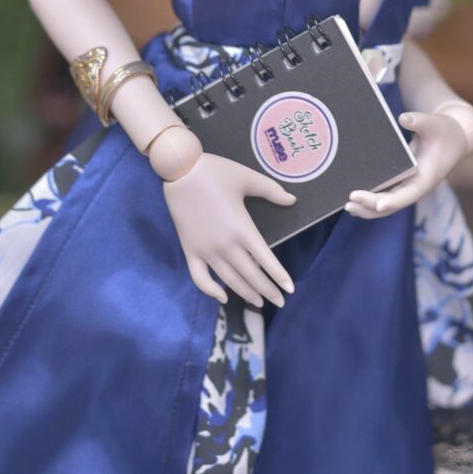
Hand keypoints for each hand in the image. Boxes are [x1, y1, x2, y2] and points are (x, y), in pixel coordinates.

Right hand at [163, 151, 295, 306]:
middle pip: (251, 276)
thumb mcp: (247, 177)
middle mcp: (226, 245)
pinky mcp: (190, 250)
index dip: (279, 276)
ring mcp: (206, 250)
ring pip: (229, 281)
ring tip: (259, 302)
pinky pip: (200, 278)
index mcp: (242, 229)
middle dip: (268, 291)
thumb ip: (271, 191)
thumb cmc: (216, 172)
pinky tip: (223, 297)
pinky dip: (211, 291)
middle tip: (280, 301)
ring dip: (246, 293)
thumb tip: (292, 200)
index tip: (290, 290)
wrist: (181, 170)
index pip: (266, 261)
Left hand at [345, 111, 469, 219]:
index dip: (394, 200)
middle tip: (350, 201)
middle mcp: (417, 187)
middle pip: (393, 204)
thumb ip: (420, 121)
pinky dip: (371, 202)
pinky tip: (355, 202)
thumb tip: (403, 118)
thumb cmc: (444, 130)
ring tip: (348, 206)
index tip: (378, 204)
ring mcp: (409, 187)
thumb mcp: (434, 123)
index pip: (409, 194)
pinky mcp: (403, 183)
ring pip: (388, 205)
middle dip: (371, 205)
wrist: (454, 138)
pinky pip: (386, 196)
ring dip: (368, 208)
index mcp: (427, 177)